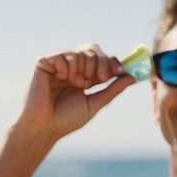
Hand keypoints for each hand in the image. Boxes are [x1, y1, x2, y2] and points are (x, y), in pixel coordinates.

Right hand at [20, 44, 135, 139]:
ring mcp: (58, 63)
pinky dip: (67, 68)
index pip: (102, 58)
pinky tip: (60, 79)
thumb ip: (112, 89)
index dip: (112, 61)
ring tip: (75, 84)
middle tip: (96, 80)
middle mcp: (72, 67)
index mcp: (84, 76)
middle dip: (100, 64)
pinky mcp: (44, 62)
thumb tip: (132, 77)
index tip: (120, 71)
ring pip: (80, 52)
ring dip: (82, 70)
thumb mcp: (94, 103)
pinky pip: (64, 55)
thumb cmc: (66, 119)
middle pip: (93, 50)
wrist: (44, 127)